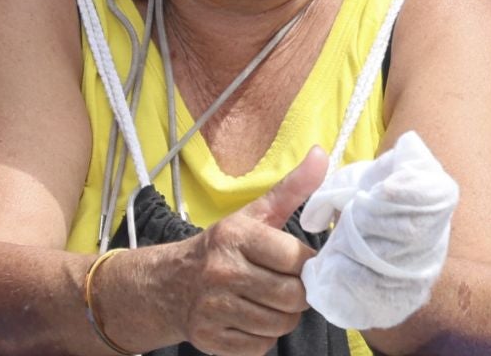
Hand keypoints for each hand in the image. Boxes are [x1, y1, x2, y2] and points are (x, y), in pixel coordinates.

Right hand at [164, 147, 325, 355]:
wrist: (169, 284)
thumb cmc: (222, 247)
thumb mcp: (253, 214)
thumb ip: (292, 189)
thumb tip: (321, 154)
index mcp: (235, 236)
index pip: (294, 259)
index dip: (306, 265)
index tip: (301, 263)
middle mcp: (221, 272)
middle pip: (291, 297)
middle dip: (299, 295)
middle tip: (290, 286)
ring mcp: (213, 308)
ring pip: (279, 325)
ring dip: (283, 316)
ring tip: (271, 302)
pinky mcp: (210, 338)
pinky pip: (260, 347)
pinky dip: (264, 337)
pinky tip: (253, 319)